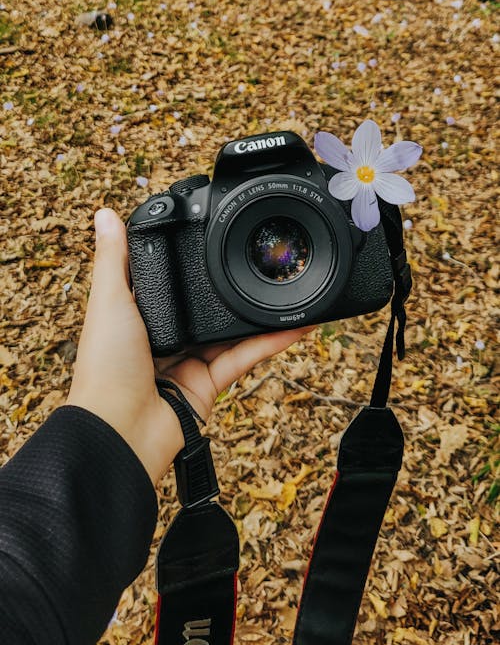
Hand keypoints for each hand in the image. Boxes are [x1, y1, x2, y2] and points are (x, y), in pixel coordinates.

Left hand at [67, 208, 312, 485]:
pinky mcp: (210, 384)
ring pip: (230, 329)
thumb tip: (104, 212)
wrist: (120, 432)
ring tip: (286, 285)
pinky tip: (297, 324)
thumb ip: (114, 258)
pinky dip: (272, 341)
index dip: (187, 259)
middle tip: (257, 257)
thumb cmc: (105, 368)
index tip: (212, 234)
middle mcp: (164, 335)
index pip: (167, 279)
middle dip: (228, 285)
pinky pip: (246, 356)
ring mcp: (188, 361)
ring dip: (258, 312)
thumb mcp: (110, 301)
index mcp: (137, 314)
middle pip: (203, 303)